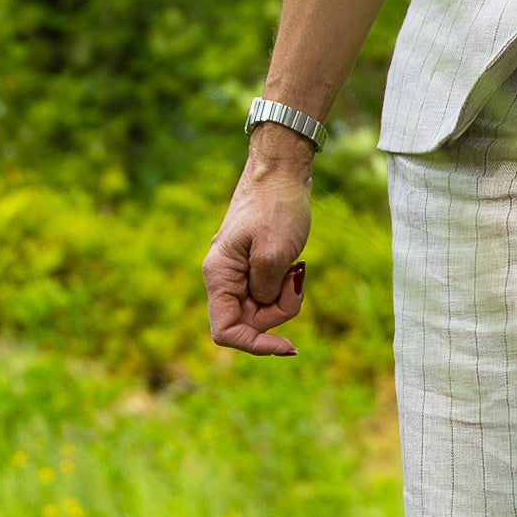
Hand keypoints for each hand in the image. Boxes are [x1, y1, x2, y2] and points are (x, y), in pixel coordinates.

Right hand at [204, 139, 316, 357]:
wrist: (281, 171)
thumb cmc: (276, 206)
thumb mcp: (275, 251)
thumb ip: (266, 289)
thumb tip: (263, 306)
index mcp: (219, 275)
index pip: (226, 332)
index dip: (255, 345)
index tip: (288, 346)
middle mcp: (224, 278)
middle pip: (249, 323)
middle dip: (278, 313)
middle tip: (296, 280)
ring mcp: (238, 273)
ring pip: (261, 309)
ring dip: (285, 298)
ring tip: (296, 267)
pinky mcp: (253, 267)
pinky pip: (269, 293)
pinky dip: (286, 287)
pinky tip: (295, 265)